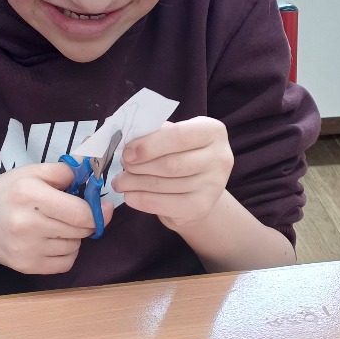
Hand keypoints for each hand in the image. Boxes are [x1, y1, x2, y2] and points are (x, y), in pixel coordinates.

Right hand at [0, 162, 112, 275]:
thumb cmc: (7, 192)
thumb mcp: (32, 171)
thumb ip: (65, 171)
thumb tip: (93, 175)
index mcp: (29, 195)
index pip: (81, 213)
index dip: (98, 210)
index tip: (102, 206)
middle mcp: (26, 223)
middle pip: (81, 230)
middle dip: (85, 220)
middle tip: (74, 212)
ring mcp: (26, 248)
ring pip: (75, 246)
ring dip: (75, 236)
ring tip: (57, 225)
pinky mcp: (26, 266)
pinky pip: (66, 263)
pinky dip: (67, 252)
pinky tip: (54, 241)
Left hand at [113, 117, 233, 229]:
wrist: (198, 189)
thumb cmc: (181, 154)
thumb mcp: (172, 137)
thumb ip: (154, 134)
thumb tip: (126, 143)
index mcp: (212, 131)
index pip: (178, 135)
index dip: (149, 145)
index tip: (127, 152)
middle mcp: (220, 157)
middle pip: (170, 163)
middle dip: (139, 166)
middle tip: (122, 167)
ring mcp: (213, 185)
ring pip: (164, 184)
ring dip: (135, 183)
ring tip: (120, 182)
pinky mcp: (202, 207)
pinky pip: (165, 204)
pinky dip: (142, 200)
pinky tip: (129, 196)